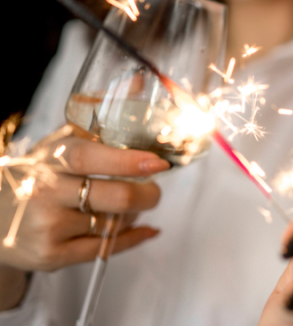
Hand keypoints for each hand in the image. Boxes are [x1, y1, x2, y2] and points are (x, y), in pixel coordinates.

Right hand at [0, 126, 166, 275]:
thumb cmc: (36, 177)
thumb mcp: (54, 149)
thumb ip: (92, 138)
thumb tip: (142, 136)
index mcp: (48, 160)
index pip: (89, 159)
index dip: (128, 161)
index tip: (157, 164)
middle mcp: (45, 192)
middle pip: (115, 197)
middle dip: (147, 194)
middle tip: (154, 189)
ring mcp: (48, 226)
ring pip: (114, 222)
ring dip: (132, 215)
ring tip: (130, 206)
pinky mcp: (51, 255)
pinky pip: (105, 248)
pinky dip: (132, 238)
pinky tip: (145, 229)